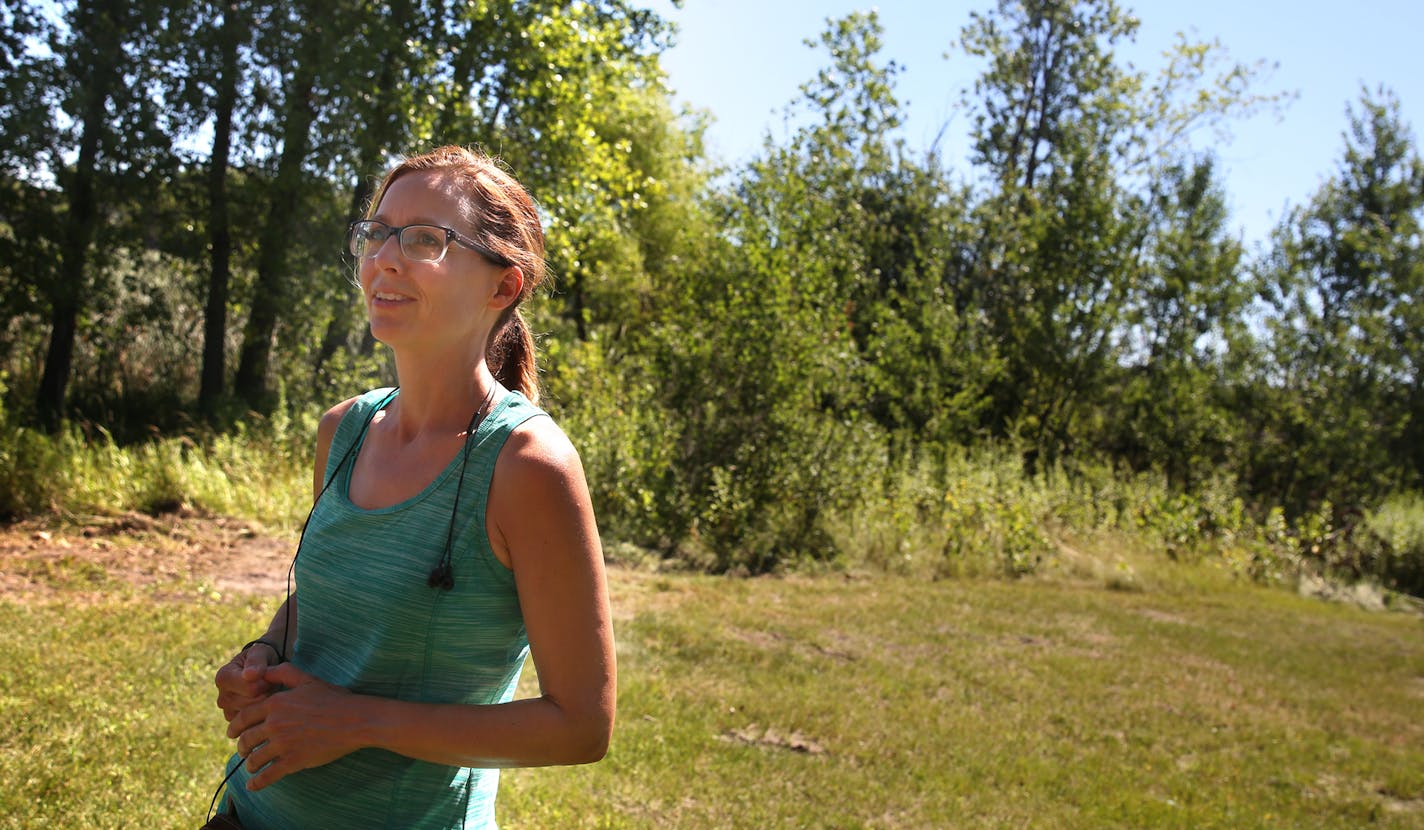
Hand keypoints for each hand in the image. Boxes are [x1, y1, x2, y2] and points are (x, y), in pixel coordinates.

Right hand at [214, 641, 280, 721]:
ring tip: (267, 691)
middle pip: (253, 703)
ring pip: (255, 715)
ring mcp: (227, 712)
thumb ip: (256, 661)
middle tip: (270, 684)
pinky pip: (254, 723)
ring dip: (266, 703)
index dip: (267, 682)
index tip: (270, 675)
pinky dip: (262, 714)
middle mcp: (221, 698)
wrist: (259, 671)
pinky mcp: (236, 723)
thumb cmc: (260, 659)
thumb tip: (249, 675)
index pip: (251, 689)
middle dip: (267, 693)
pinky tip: (264, 703)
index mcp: (223, 678)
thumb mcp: (260, 652)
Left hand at [226, 663, 362, 790]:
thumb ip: (283, 673)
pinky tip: (252, 786)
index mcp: (275, 704)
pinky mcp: (293, 761)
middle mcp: (275, 724)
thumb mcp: (308, 680)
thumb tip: (263, 672)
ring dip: (249, 764)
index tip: (232, 733)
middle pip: (246, 739)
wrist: (354, 720)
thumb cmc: (334, 699)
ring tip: (251, 767)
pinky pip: (268, 775)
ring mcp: (283, 744)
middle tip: (242, 751)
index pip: (244, 717)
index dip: (235, 727)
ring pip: (254, 759)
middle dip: (241, 746)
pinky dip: (257, 782)